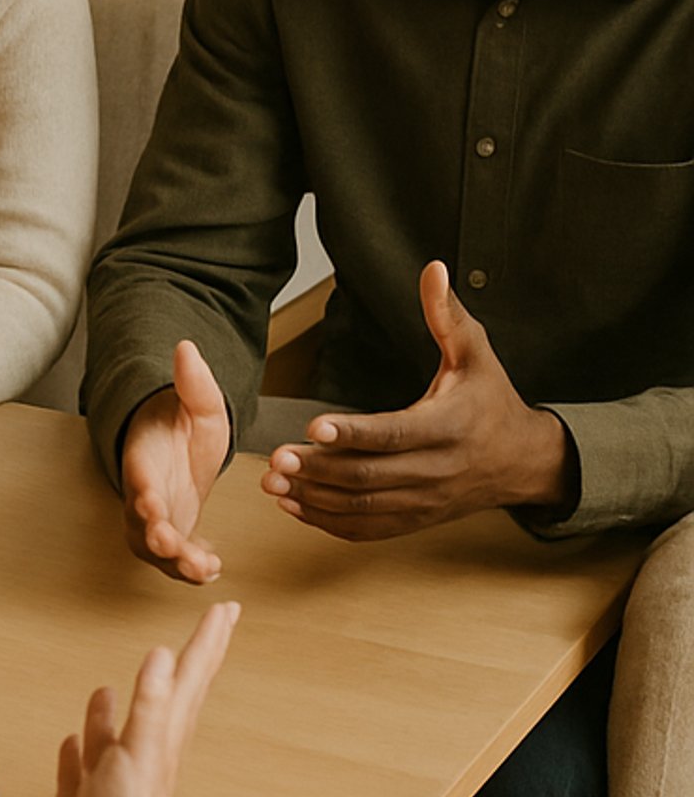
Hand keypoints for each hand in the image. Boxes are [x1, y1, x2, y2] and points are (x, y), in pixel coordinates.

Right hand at [51, 600, 240, 796]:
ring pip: (128, 721)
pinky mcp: (89, 787)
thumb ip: (152, 702)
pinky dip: (87, 738)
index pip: (194, 674)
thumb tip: (164, 653)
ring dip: (136, 693)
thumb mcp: (141, 746)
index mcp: (167, 729)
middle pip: (178, 689)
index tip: (227, 606)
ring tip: (143, 668)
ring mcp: (119, 766)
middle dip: (198, 653)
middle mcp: (149, 742)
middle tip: (219, 620)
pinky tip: (76, 736)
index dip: (209, 640)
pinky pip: (89, 756)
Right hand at [120, 341, 229, 583]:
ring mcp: (154, 519)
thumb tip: (186, 347)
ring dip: (174, 562)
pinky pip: (174, 559)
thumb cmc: (181, 426)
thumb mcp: (197, 402)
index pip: (137, 477)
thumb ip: (193, 382)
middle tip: (170, 547)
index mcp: (144, 460)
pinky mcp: (171, 534)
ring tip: (203, 569)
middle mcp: (144, 494)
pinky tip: (213, 569)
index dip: (141, 492)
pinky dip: (190, 568)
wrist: (176, 447)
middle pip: (139, 521)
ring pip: (154, 548)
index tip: (149, 502)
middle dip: (154, 537)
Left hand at [260, 262, 573, 540]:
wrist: (524, 462)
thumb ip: (448, 315)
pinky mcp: (414, 520)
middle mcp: (436, 470)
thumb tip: (433, 268)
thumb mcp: (477, 354)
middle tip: (276, 456)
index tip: (313, 426)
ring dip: (314, 497)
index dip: (353, 433)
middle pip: (370, 477)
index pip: (395, 434)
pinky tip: (292, 503)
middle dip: (320, 469)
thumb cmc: (493, 401)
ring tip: (272, 480)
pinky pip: (366, 528)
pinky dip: (326, 521)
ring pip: (362, 507)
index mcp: (449, 427)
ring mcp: (424, 502)